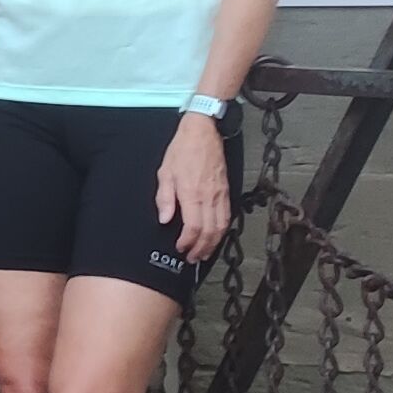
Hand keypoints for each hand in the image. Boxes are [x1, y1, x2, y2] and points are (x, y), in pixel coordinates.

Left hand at [157, 112, 234, 266]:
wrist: (202, 133)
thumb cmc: (181, 151)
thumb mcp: (165, 173)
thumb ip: (164, 198)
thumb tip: (164, 220)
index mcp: (191, 194)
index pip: (193, 226)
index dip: (188, 242)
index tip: (180, 248)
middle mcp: (209, 197)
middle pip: (209, 231)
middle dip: (202, 249)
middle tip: (193, 259)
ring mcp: (220, 195)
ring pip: (222, 226)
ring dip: (214, 243)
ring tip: (204, 254)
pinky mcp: (227, 191)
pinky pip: (228, 216)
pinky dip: (223, 230)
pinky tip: (216, 237)